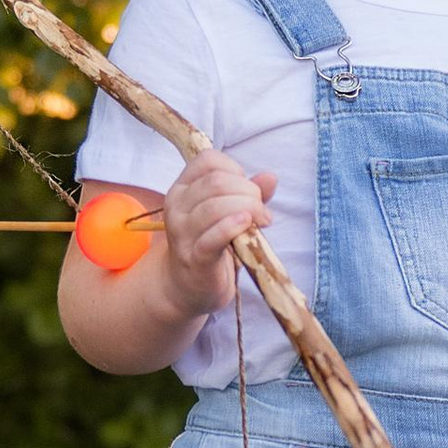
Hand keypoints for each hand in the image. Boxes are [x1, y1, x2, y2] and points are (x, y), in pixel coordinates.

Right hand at [158, 154, 275, 317]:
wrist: (186, 286)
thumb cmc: (210, 242)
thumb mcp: (227, 211)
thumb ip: (248, 192)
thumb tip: (270, 177)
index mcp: (182, 188)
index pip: (208, 160)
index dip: (235, 169)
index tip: (246, 190)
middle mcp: (176, 206)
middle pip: (217, 182)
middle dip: (248, 192)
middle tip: (261, 211)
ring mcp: (182, 233)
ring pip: (216, 206)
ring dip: (248, 209)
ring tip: (261, 223)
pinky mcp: (194, 258)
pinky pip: (213, 237)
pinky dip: (233, 227)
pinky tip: (247, 226)